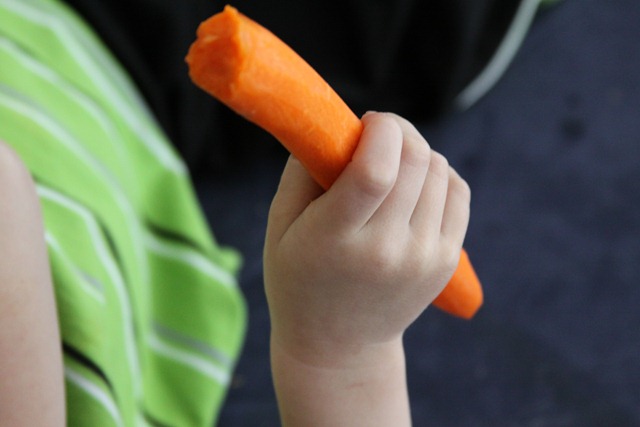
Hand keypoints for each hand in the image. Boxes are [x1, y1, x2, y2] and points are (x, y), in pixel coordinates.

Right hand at [264, 112, 470, 364]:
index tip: (367, 121)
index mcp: (336, 240)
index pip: (376, 170)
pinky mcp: (445, 261)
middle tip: (378, 133)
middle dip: (399, 130)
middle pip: (415, 161)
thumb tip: (339, 124)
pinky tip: (414, 184)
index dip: (381, 129)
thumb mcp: (279, 225)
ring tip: (391, 166)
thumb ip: (302, 169)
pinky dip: (439, 174)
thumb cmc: (298, 278)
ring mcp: (423, 258)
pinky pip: (458, 191)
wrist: (338, 345)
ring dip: (417, 152)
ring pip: (439, 170)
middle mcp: (387, 251)